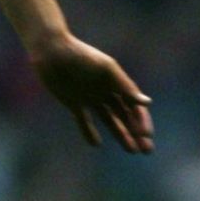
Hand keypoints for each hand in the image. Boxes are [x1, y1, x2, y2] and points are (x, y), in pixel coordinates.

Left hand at [32, 36, 154, 153]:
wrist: (52, 50)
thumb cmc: (81, 55)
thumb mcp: (105, 70)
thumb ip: (125, 86)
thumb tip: (147, 102)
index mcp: (116, 82)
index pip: (134, 105)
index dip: (142, 121)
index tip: (146, 136)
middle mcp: (106, 91)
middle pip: (126, 115)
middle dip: (137, 132)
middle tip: (147, 150)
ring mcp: (90, 97)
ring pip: (110, 120)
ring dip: (120, 134)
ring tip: (131, 150)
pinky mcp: (74, 102)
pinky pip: (84, 121)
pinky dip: (89, 131)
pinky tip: (96, 143)